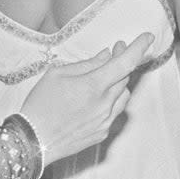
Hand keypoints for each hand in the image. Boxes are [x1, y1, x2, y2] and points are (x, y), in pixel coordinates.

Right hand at [20, 33, 153, 164]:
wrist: (32, 142)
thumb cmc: (40, 105)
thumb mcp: (57, 74)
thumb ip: (86, 64)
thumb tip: (107, 55)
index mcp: (94, 86)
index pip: (126, 62)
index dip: (139, 47)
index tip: (147, 37)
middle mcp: (105, 104)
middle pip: (125, 77)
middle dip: (122, 60)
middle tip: (115, 50)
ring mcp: (105, 121)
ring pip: (123, 95)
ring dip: (118, 82)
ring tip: (104, 75)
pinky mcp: (102, 133)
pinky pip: (114, 112)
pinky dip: (110, 100)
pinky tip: (95, 98)